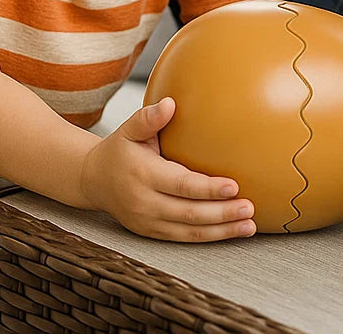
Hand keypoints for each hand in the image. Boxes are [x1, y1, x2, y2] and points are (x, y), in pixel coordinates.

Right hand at [80, 97, 255, 241]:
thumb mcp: (129, 129)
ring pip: (189, 232)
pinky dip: (208, 237)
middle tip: (249, 208)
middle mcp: (146, 203)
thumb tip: (170, 103)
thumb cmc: (118, 150)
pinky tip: (229, 232)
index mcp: (144, 175)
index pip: (181, 185)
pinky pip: (183, 238)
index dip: (208, 188)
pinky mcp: (152, 233)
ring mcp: (148, 222)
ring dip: (221, 231)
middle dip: (222, 214)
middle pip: (189, 213)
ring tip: (247, 226)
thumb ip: (148, 117)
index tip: (233, 186)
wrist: (93, 180)